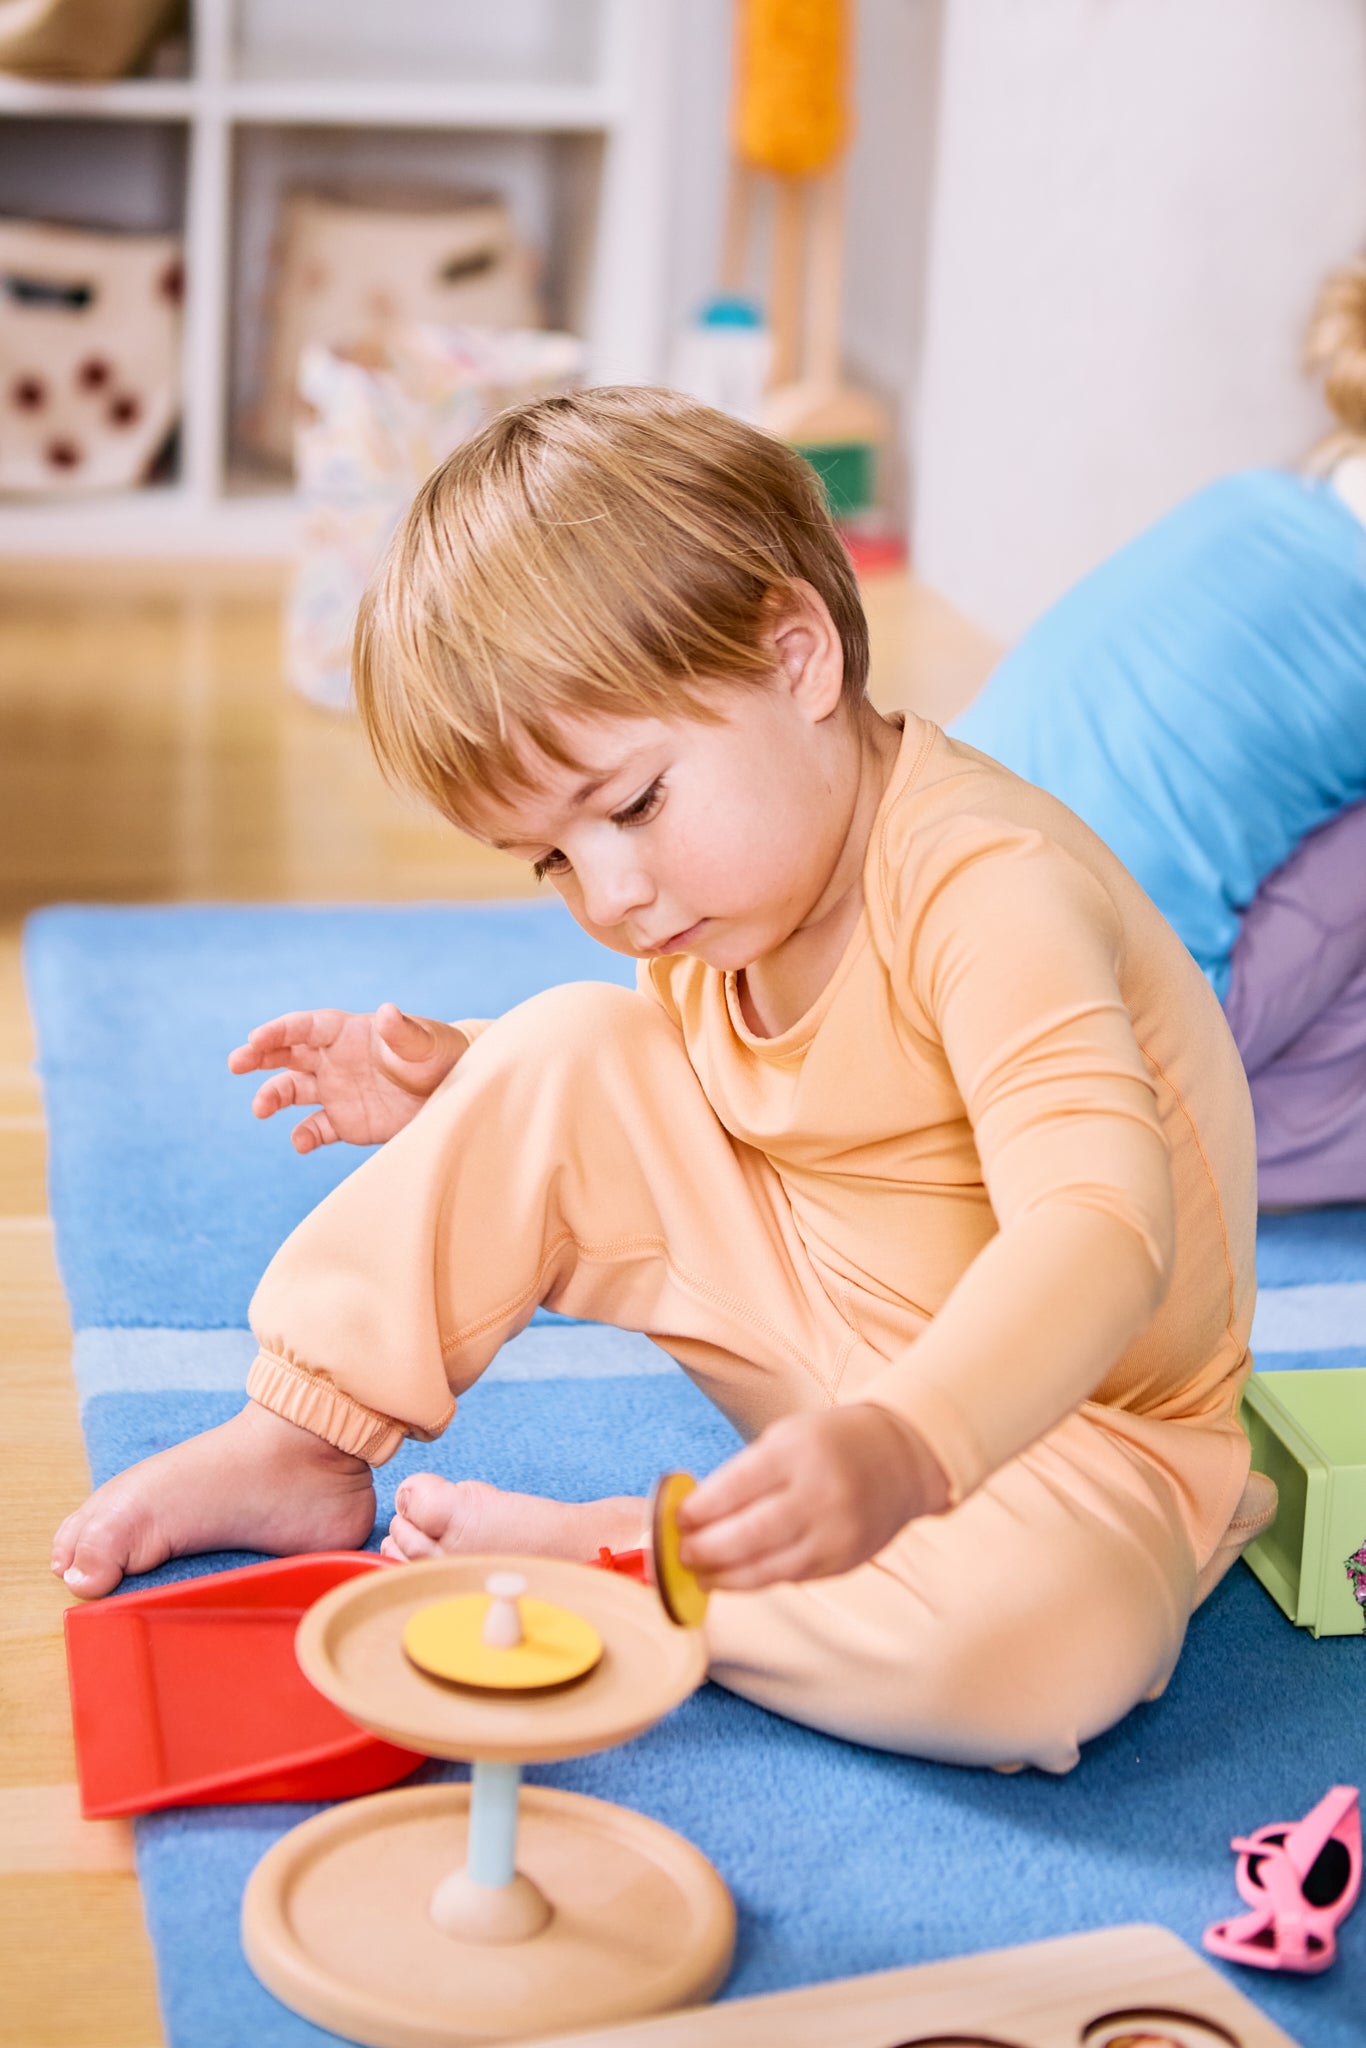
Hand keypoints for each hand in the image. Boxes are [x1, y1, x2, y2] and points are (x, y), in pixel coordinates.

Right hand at [227, 1004, 468, 1150]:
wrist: (459, 1093)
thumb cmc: (442, 1056)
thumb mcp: (426, 1044)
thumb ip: (403, 1032)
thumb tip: (387, 1012)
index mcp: (350, 1032)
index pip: (306, 1026)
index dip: (280, 1030)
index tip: (256, 1038)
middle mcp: (335, 1059)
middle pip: (287, 1054)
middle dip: (259, 1056)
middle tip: (236, 1062)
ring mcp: (337, 1091)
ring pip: (292, 1091)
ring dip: (272, 1097)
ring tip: (260, 1108)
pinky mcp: (346, 1122)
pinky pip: (316, 1129)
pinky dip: (304, 1136)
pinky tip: (301, 1143)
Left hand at [674, 1404, 949, 1589]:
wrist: (899, 1460)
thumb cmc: (828, 1444)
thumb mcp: (786, 1439)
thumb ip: (743, 1475)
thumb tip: (692, 1516)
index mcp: (800, 1452)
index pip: (738, 1486)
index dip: (701, 1508)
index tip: (676, 1518)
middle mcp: (821, 1494)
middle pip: (750, 1534)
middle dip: (706, 1548)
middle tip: (678, 1553)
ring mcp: (835, 1533)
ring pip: (767, 1567)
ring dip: (723, 1575)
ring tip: (697, 1572)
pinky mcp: (843, 1561)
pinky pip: (789, 1578)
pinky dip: (754, 1580)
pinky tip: (730, 1578)